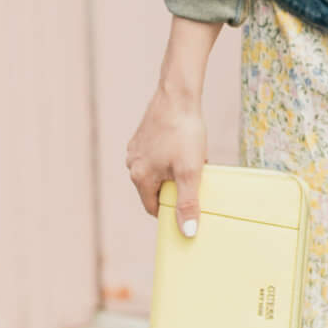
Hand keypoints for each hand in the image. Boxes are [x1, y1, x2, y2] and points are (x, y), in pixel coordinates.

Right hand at [126, 17, 218, 230]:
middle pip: (155, 189)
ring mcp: (136, 148)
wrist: (178, 95)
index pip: (153, 207)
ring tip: (194, 163)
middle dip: (175, 189)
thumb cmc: (184, 133)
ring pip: (157, 171)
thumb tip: (187, 233)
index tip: (188, 210)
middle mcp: (132, 164)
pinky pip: (157, 155)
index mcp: (139, 177)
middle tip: (196, 183)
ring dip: (174, 172)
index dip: (171, 212)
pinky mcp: (144, 135)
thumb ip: (188, 203)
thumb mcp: (190, 172)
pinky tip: (186, 148)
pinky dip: (171, 157)